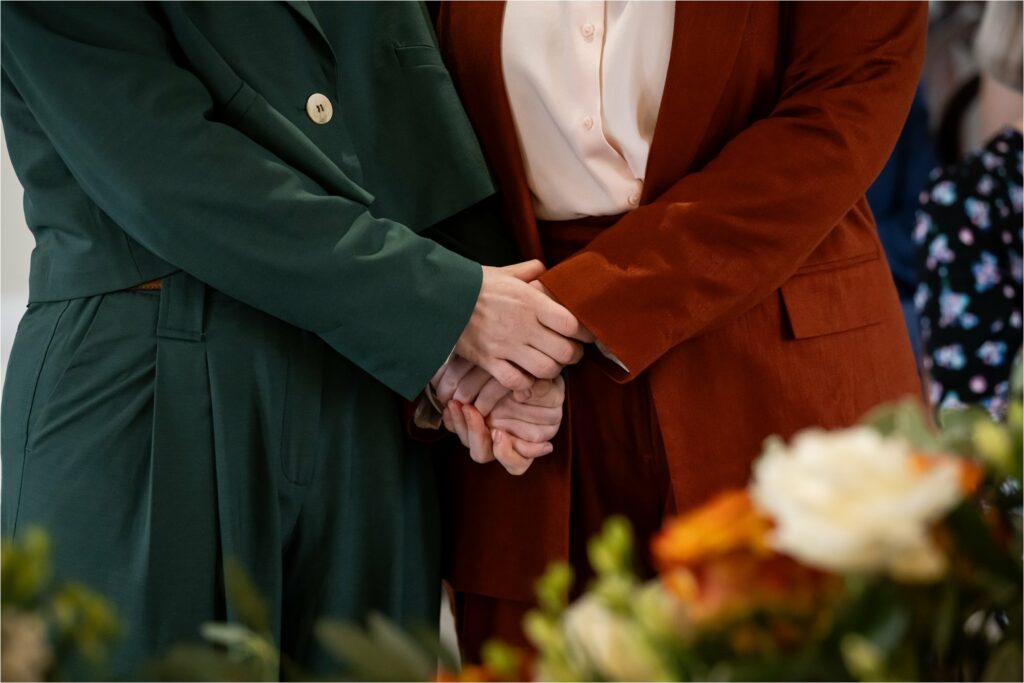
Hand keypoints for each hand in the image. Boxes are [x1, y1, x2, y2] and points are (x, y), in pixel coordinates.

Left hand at [442, 376, 565, 475]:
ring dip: (462, 425)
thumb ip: (541, 390)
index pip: (517, 464)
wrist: (524, 373)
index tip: (500, 435)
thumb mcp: (548, 387)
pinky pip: (457, 429)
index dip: (507, 455)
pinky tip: (451, 404)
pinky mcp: (471, 423)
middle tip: (472, 411)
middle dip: (476, 435)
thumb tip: (524, 393)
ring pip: (468, 443)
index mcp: (526, 445)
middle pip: (485, 454)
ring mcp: (486, 435)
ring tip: (457, 403)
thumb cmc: (542, 386)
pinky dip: (452, 419)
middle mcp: (503, 444)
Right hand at [455, 261, 585, 391]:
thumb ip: (530, 271)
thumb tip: (545, 270)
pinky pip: (517, 382)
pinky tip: (525, 376)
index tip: (585, 334)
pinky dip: (525, 383)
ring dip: (552, 370)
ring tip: (549, 363)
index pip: (573, 324)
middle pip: (565, 352)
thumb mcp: (505, 272)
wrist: (440, 298)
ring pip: (546, 370)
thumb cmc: (475, 284)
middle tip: (569, 352)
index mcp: (531, 302)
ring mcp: (506, 346)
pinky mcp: (489, 361)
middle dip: (572, 355)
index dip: (585, 333)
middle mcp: (523, 326)